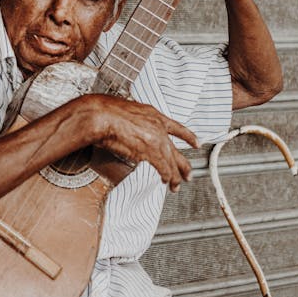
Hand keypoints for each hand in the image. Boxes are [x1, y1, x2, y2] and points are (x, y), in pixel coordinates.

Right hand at [82, 94, 198, 191]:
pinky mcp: (151, 152)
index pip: (177, 127)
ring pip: (172, 162)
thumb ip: (134, 121)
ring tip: (176, 185)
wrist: (101, 116)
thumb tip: (128, 128)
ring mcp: (156, 140)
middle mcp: (158, 127)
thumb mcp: (126, 110)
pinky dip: (166, 177)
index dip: (188, 136)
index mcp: (153, 115)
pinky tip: (166, 182)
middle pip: (176, 150)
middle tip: (188, 174)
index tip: (196, 143)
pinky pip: (163, 168)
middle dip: (183, 165)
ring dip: (175, 176)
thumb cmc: (104, 111)